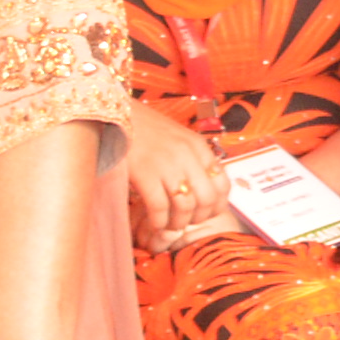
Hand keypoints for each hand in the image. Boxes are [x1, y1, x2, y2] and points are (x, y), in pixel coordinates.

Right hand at [121, 104, 237, 250]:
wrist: (116, 113)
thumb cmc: (146, 129)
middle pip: (207, 198)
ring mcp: (167, 164)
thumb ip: (192, 159)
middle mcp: (188, 155)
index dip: (217, 206)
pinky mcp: (145, 172)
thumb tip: (198, 190)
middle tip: (187, 223)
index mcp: (199, 147)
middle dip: (199, 218)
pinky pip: (159, 207)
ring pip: (184, 206)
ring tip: (170, 226)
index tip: (206, 215)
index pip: (223, 184)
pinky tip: (154, 224)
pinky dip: (158, 221)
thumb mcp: (178, 138)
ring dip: (178, 223)